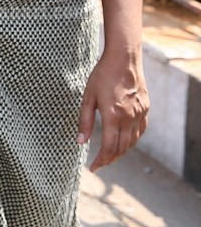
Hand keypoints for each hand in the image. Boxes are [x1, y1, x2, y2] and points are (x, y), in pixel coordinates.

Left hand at [77, 49, 148, 170]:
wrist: (123, 58)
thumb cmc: (102, 76)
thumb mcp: (88, 98)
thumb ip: (84, 121)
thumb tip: (81, 142)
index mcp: (113, 116)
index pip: (109, 148)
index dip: (101, 161)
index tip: (93, 168)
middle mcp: (129, 118)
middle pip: (121, 148)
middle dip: (110, 159)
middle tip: (99, 164)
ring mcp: (140, 113)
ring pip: (132, 141)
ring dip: (121, 151)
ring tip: (110, 155)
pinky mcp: (145, 108)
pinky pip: (141, 131)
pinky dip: (132, 140)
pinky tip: (124, 140)